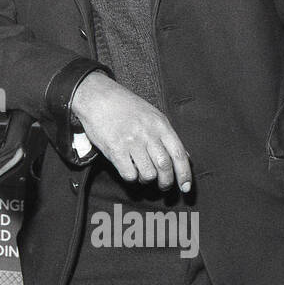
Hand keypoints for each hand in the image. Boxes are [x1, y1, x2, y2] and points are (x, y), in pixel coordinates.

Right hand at [70, 72, 192, 191]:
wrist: (97, 97)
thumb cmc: (125, 106)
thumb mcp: (152, 115)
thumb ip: (167, 136)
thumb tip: (185, 156)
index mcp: (160, 125)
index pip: (179, 154)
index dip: (184, 174)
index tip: (185, 187)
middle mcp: (148, 134)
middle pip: (165, 167)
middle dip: (166, 182)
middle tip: (163, 185)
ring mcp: (131, 142)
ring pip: (149, 174)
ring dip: (147, 180)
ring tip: (143, 174)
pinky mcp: (115, 149)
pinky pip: (129, 174)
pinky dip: (132, 177)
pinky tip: (129, 169)